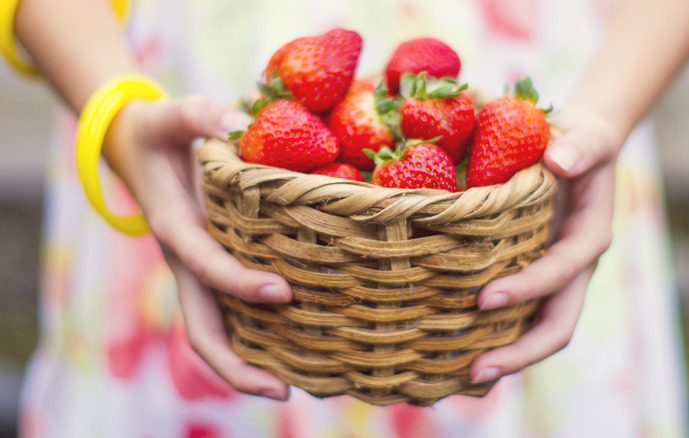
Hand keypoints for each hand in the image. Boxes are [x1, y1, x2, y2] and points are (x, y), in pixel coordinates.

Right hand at [106, 96, 291, 399]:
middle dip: (235, 366)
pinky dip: (254, 340)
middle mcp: (185, 262)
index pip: (205, 265)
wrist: (137, 150)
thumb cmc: (162, 132)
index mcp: (175, 228)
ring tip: (295, 387)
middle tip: (284, 391)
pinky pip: (228, 316)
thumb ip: (201, 114)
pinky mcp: (209, 273)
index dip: (238, 283)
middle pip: (202, 329)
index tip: (283, 292)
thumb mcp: (173, 114)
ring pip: (214, 333)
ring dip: (245, 366)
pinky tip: (295, 350)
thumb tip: (242, 122)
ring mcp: (197, 274)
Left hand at [470, 105, 621, 383]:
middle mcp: (574, 269)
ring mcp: (555, 280)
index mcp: (589, 238)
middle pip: (558, 325)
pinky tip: (458, 356)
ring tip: (463, 378)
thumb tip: (560, 160)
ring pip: (538, 331)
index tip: (485, 299)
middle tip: (475, 370)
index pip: (562, 273)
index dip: (528, 288)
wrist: (578, 151)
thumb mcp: (586, 137)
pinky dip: (497, 340)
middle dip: (521, 352)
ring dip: (508, 358)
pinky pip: (520, 318)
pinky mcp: (535, 279)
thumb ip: (580, 146)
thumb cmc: (578, 142)